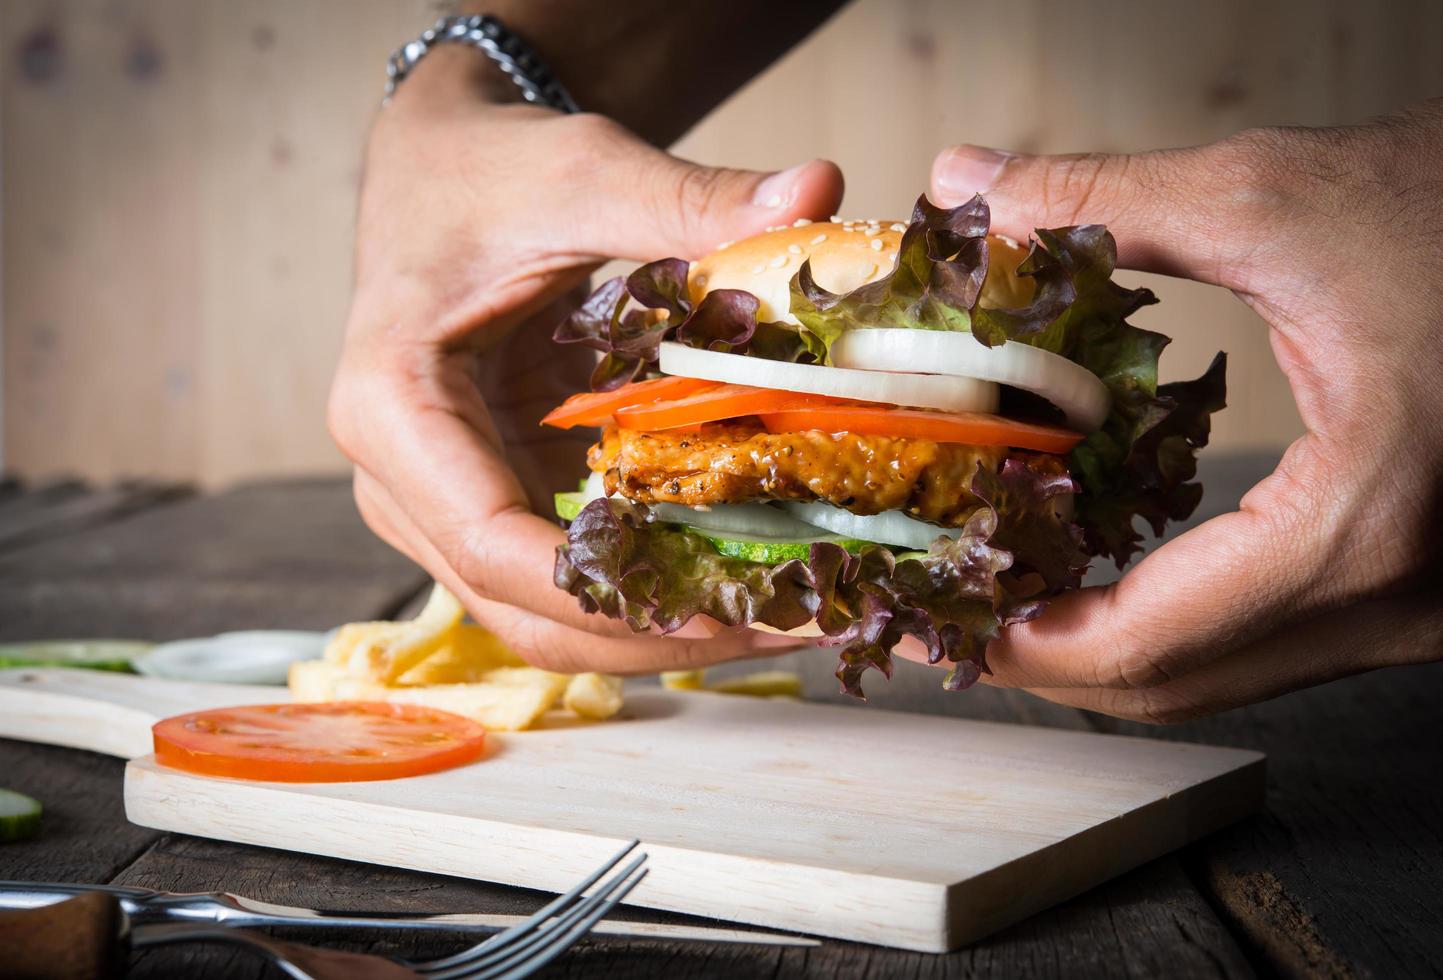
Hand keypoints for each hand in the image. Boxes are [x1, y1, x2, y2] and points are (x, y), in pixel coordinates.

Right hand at [329, 52, 843, 672]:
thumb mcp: (582, 173)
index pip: (489, 541)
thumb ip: (690, 198)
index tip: (713, 610)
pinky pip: (562, 574)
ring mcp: (440, 502)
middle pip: (519, 605)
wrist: (439, 170)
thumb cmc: (487, 172)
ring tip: (777, 618)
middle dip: (649, 634)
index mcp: (392, 406)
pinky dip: (645, 586)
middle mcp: (398, 477)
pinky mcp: (491, 499)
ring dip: (654, 627)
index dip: (602, 595)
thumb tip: (818, 190)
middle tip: (782, 627)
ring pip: (540, 612)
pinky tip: (736, 576)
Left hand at [929, 100, 1442, 721]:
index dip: (1027, 646)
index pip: (1152, 643)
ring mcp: (1420, 610)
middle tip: (957, 616)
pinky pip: (1270, 640)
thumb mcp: (1278, 197)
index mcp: (1363, 524)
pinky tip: (1112, 572)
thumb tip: (969, 186)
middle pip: (1178, 686)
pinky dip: (1176, 622)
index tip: (945, 623)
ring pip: (1225, 676)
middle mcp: (1401, 599)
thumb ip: (1105, 203)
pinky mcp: (1420, 589)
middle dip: (1050, 662)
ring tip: (1012, 596)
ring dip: (1108, 649)